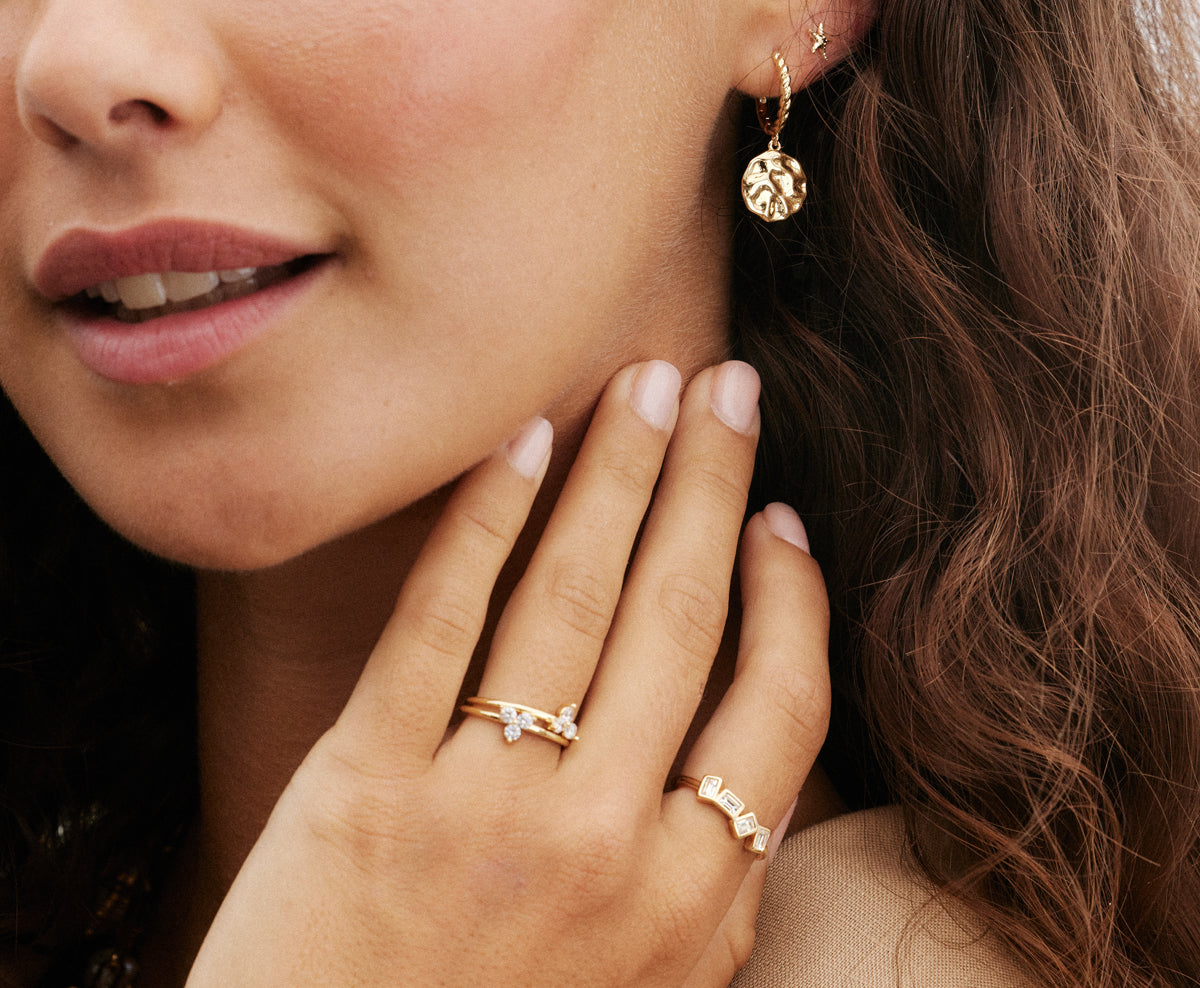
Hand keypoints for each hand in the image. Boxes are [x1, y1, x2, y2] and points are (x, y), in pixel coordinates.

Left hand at [185, 360, 829, 987]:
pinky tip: (526, 437)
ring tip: (649, 378)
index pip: (780, 704)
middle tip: (730, 384)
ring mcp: (482, 803)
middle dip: (712, 479)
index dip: (791, 595)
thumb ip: (722, 902)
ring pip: (576, 592)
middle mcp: (601, 843)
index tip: (782, 516)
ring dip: (622, 466)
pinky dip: (490, 514)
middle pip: (681, 614)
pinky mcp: (366, 777)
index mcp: (691, 904)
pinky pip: (441, 614)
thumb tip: (769, 770)